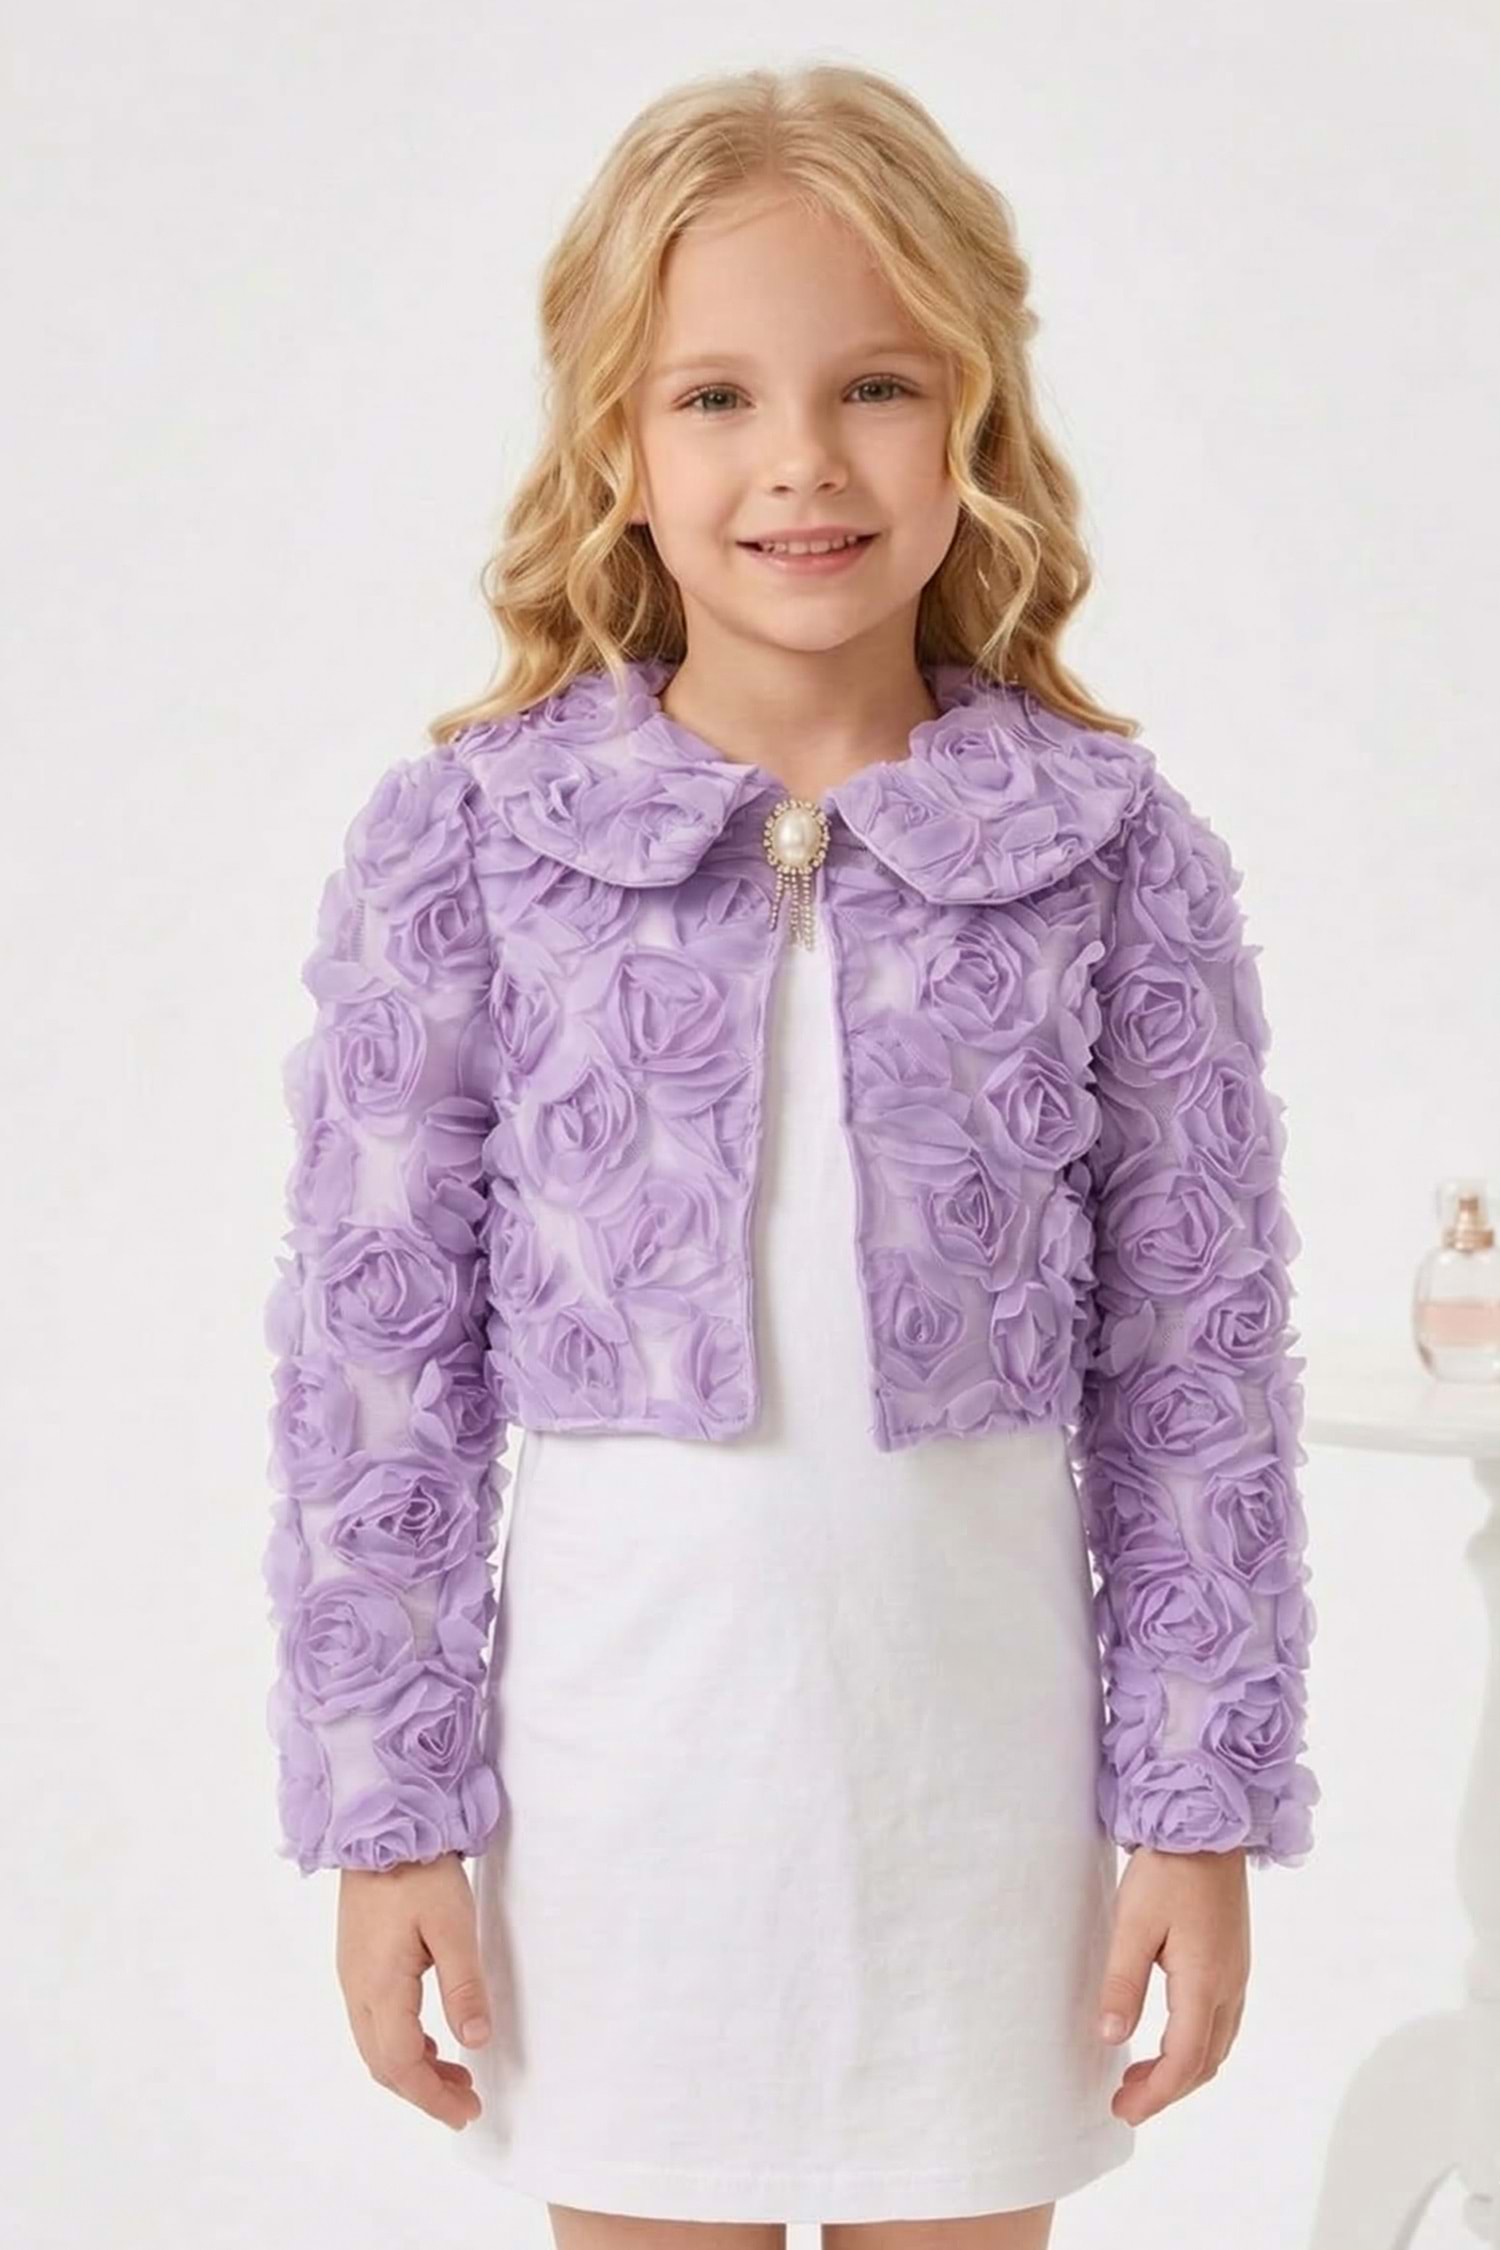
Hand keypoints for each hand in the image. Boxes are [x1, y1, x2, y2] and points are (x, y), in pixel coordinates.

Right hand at [336, 1849, 492, 2129]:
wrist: (379, 1825)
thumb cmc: (419, 1873)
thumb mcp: (454, 1925)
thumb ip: (464, 1986)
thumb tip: (475, 2043)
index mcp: (380, 1987)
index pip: (402, 2064)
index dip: (433, 2097)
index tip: (467, 2112)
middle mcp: (357, 1990)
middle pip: (383, 2065)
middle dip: (424, 2092)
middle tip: (466, 2103)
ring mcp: (352, 1977)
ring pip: (376, 2047)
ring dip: (412, 2070)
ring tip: (455, 2076)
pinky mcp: (356, 1962)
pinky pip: (374, 2023)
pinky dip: (402, 2044)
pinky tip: (431, 2039)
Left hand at [1096, 1845, 1249, 2124]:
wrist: (1208, 1824)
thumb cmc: (1167, 1870)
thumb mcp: (1133, 1923)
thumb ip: (1122, 1983)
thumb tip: (1110, 2038)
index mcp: (1205, 1984)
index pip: (1183, 2061)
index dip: (1155, 2094)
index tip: (1122, 2110)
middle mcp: (1229, 1986)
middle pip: (1205, 2061)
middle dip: (1167, 2090)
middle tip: (1125, 2100)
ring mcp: (1237, 1973)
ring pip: (1217, 2044)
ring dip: (1182, 2069)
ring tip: (1141, 2076)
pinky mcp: (1234, 1959)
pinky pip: (1221, 2022)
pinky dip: (1195, 2045)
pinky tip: (1168, 2037)